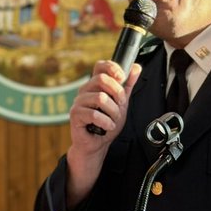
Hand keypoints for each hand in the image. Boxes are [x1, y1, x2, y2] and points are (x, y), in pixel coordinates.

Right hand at [66, 60, 141, 206]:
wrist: (98, 144)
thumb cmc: (106, 123)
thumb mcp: (121, 103)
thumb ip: (127, 85)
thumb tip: (135, 68)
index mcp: (95, 85)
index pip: (100, 66)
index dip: (112, 68)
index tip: (122, 77)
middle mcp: (85, 90)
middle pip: (101, 79)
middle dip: (117, 93)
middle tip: (121, 105)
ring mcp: (79, 102)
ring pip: (100, 98)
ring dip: (113, 112)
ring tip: (113, 120)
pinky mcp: (75, 115)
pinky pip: (94, 114)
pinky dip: (105, 122)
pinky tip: (107, 126)